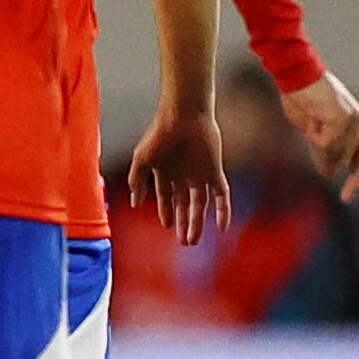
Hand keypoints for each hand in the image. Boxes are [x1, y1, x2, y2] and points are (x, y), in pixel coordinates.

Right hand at [128, 106, 229, 244]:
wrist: (183, 116)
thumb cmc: (160, 134)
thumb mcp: (141, 159)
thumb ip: (136, 181)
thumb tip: (135, 204)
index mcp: (166, 171)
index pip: (166, 196)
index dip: (166, 211)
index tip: (166, 225)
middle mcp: (183, 174)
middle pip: (184, 204)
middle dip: (183, 222)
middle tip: (184, 242)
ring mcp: (200, 173)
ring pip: (201, 204)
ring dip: (197, 222)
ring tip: (192, 240)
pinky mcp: (215, 171)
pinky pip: (222, 194)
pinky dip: (223, 210)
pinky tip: (222, 226)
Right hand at [281, 74, 358, 201]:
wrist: (296, 73)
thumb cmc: (300, 96)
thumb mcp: (311, 129)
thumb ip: (324, 149)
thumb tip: (330, 174)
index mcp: (353, 124)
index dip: (355, 179)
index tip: (346, 198)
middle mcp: (358, 122)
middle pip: (345, 159)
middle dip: (327, 159)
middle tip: (319, 149)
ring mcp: (353, 120)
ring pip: (334, 152)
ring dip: (315, 142)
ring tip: (310, 118)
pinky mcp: (343, 120)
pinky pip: (325, 143)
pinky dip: (313, 135)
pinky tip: (311, 116)